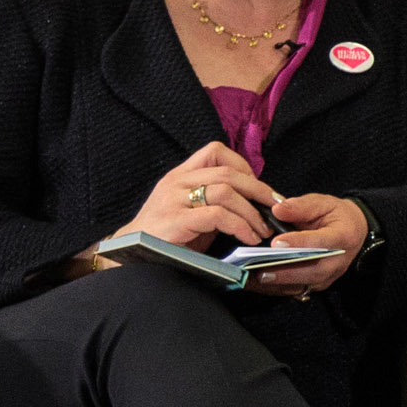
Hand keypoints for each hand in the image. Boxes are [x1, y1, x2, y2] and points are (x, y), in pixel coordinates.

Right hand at [128, 141, 285, 251]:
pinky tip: (247, 237)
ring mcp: (174, 200)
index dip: (243, 166)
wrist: (131, 255)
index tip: (259, 188)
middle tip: (275, 208)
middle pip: (228, 173)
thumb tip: (257, 202)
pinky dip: (240, 226)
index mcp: (180, 175)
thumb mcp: (191, 211)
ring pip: (225, 191)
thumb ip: (216, 201)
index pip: (215, 151)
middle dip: (259, 190)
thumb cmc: (168, 235)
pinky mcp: (176, 220)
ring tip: (262, 229)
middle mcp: (176, 182)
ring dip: (252, 212)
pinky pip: (217, 215)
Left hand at [250, 190, 367, 293]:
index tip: (276, 242)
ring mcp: (328, 276)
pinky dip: (274, 288)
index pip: (321, 242)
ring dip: (275, 284)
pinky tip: (254, 283)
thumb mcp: (323, 203)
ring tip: (250, 279)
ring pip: (302, 284)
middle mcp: (338, 261)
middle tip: (259, 271)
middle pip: (313, 271)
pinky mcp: (318, 284)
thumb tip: (277, 210)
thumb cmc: (335, 216)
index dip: (299, 243)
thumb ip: (301, 206)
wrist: (354, 232)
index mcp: (342, 237)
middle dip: (285, 273)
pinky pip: (295, 290)